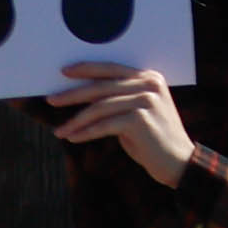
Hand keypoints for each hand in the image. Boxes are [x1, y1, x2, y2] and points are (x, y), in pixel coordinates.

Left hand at [51, 63, 191, 184]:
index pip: (112, 68)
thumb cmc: (152, 136)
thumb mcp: (137, 111)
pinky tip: (73, 137)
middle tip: (51, 100)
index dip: (87, 69)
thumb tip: (82, 95)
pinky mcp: (140, 120)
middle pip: (102, 87)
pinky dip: (85, 132)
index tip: (65, 72)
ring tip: (59, 130)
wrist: (177, 159)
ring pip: (99, 107)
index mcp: (150, 77)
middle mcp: (149, 85)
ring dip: (75, 120)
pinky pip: (104, 125)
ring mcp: (146, 101)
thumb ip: (118, 99)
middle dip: (73, 94)